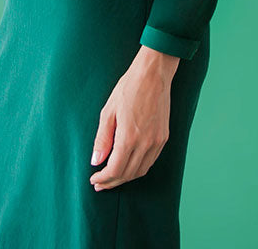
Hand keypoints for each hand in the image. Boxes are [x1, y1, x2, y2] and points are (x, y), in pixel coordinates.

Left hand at [89, 47, 179, 190]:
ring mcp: (157, 142)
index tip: (93, 179)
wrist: (153, 74)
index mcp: (129, 137)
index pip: (115, 170)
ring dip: (125, 177)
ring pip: (140, 171)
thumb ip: (102, 139)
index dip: (103, 178)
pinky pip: (150, 161)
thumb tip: (96, 161)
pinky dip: (138, 168)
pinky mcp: (164, 137)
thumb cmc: (129, 88)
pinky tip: (129, 165)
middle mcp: (145, 144)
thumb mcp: (108, 111)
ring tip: (112, 177)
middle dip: (112, 181)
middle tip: (100, 183)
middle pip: (128, 174)